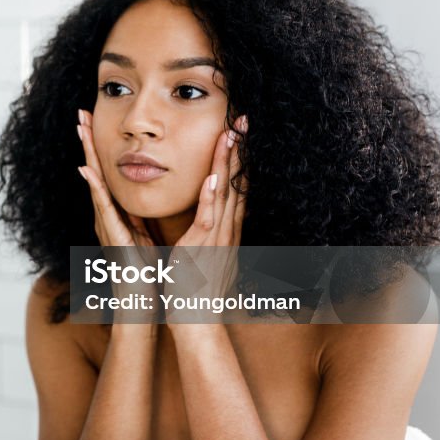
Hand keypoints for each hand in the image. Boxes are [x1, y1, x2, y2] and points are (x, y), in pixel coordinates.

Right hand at [77, 109, 160, 322]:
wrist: (144, 305)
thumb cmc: (147, 274)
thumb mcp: (144, 237)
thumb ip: (139, 218)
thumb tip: (139, 201)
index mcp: (118, 215)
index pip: (108, 174)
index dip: (100, 147)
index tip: (95, 121)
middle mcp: (108, 217)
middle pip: (97, 172)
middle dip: (88, 142)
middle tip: (80, 113)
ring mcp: (107, 226)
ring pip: (96, 183)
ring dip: (87, 155)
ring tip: (81, 130)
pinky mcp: (113, 238)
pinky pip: (104, 209)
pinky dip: (95, 189)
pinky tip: (87, 171)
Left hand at [166, 116, 248, 323]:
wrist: (196, 320)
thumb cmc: (195, 290)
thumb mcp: (203, 254)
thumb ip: (207, 234)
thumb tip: (207, 218)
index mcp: (225, 229)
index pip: (235, 185)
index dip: (239, 158)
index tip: (239, 131)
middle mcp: (226, 230)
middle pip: (236, 182)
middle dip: (240, 150)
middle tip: (243, 120)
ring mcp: (217, 239)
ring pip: (226, 193)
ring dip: (228, 163)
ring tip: (231, 134)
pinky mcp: (203, 249)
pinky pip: (209, 219)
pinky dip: (212, 198)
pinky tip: (213, 177)